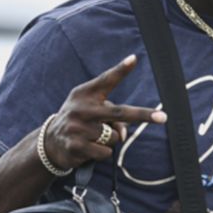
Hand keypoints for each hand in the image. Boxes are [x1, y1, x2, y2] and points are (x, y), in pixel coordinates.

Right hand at [43, 55, 167, 170]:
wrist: (50, 142)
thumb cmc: (79, 120)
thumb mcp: (90, 110)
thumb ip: (111, 115)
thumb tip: (123, 135)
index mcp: (85, 93)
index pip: (106, 80)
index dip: (121, 70)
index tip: (134, 59)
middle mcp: (81, 108)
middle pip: (119, 112)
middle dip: (143, 115)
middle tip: (163, 118)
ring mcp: (78, 127)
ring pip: (114, 136)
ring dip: (109, 140)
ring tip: (92, 137)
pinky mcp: (76, 146)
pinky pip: (106, 152)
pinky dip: (102, 153)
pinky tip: (87, 148)